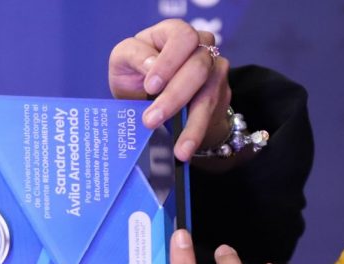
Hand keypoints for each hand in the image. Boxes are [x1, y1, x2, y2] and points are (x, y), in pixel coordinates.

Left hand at [109, 19, 230, 161]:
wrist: (151, 98)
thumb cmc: (136, 73)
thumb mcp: (124, 60)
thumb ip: (133, 56)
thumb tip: (150, 66)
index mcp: (175, 33)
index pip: (182, 38)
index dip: (168, 62)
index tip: (150, 86)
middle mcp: (201, 48)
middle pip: (198, 68)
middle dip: (174, 97)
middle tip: (151, 121)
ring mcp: (214, 72)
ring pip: (208, 96)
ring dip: (191, 125)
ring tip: (179, 149)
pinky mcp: (219, 95)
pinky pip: (210, 115)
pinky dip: (196, 134)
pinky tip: (185, 149)